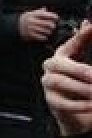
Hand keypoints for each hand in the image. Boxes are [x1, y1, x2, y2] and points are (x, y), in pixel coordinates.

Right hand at [19, 8, 59, 42]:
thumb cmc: (26, 19)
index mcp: (33, 14)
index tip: (57, 18)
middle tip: (52, 26)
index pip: (46, 15)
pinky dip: (45, 37)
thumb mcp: (31, 13)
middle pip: (49, 24)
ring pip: (47, 31)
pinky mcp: (30, 35)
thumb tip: (47, 9)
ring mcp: (31, 28)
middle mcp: (32, 21)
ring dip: (49, 31)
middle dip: (52, 25)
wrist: (15, 26)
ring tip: (48, 31)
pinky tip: (43, 35)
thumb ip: (40, 11)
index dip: (53, 16)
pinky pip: (42, 37)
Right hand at [43, 21, 91, 136]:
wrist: (77, 112)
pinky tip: (91, 104)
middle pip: (60, 64)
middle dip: (80, 70)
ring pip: (60, 82)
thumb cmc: (81, 84)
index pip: (71, 44)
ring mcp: (49, 84)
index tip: (91, 28)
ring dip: (80, 88)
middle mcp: (52, 67)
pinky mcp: (52, 101)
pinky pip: (63, 103)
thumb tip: (88, 24)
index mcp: (62, 55)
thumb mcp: (84, 64)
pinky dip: (79, 105)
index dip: (81, 37)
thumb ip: (84, 43)